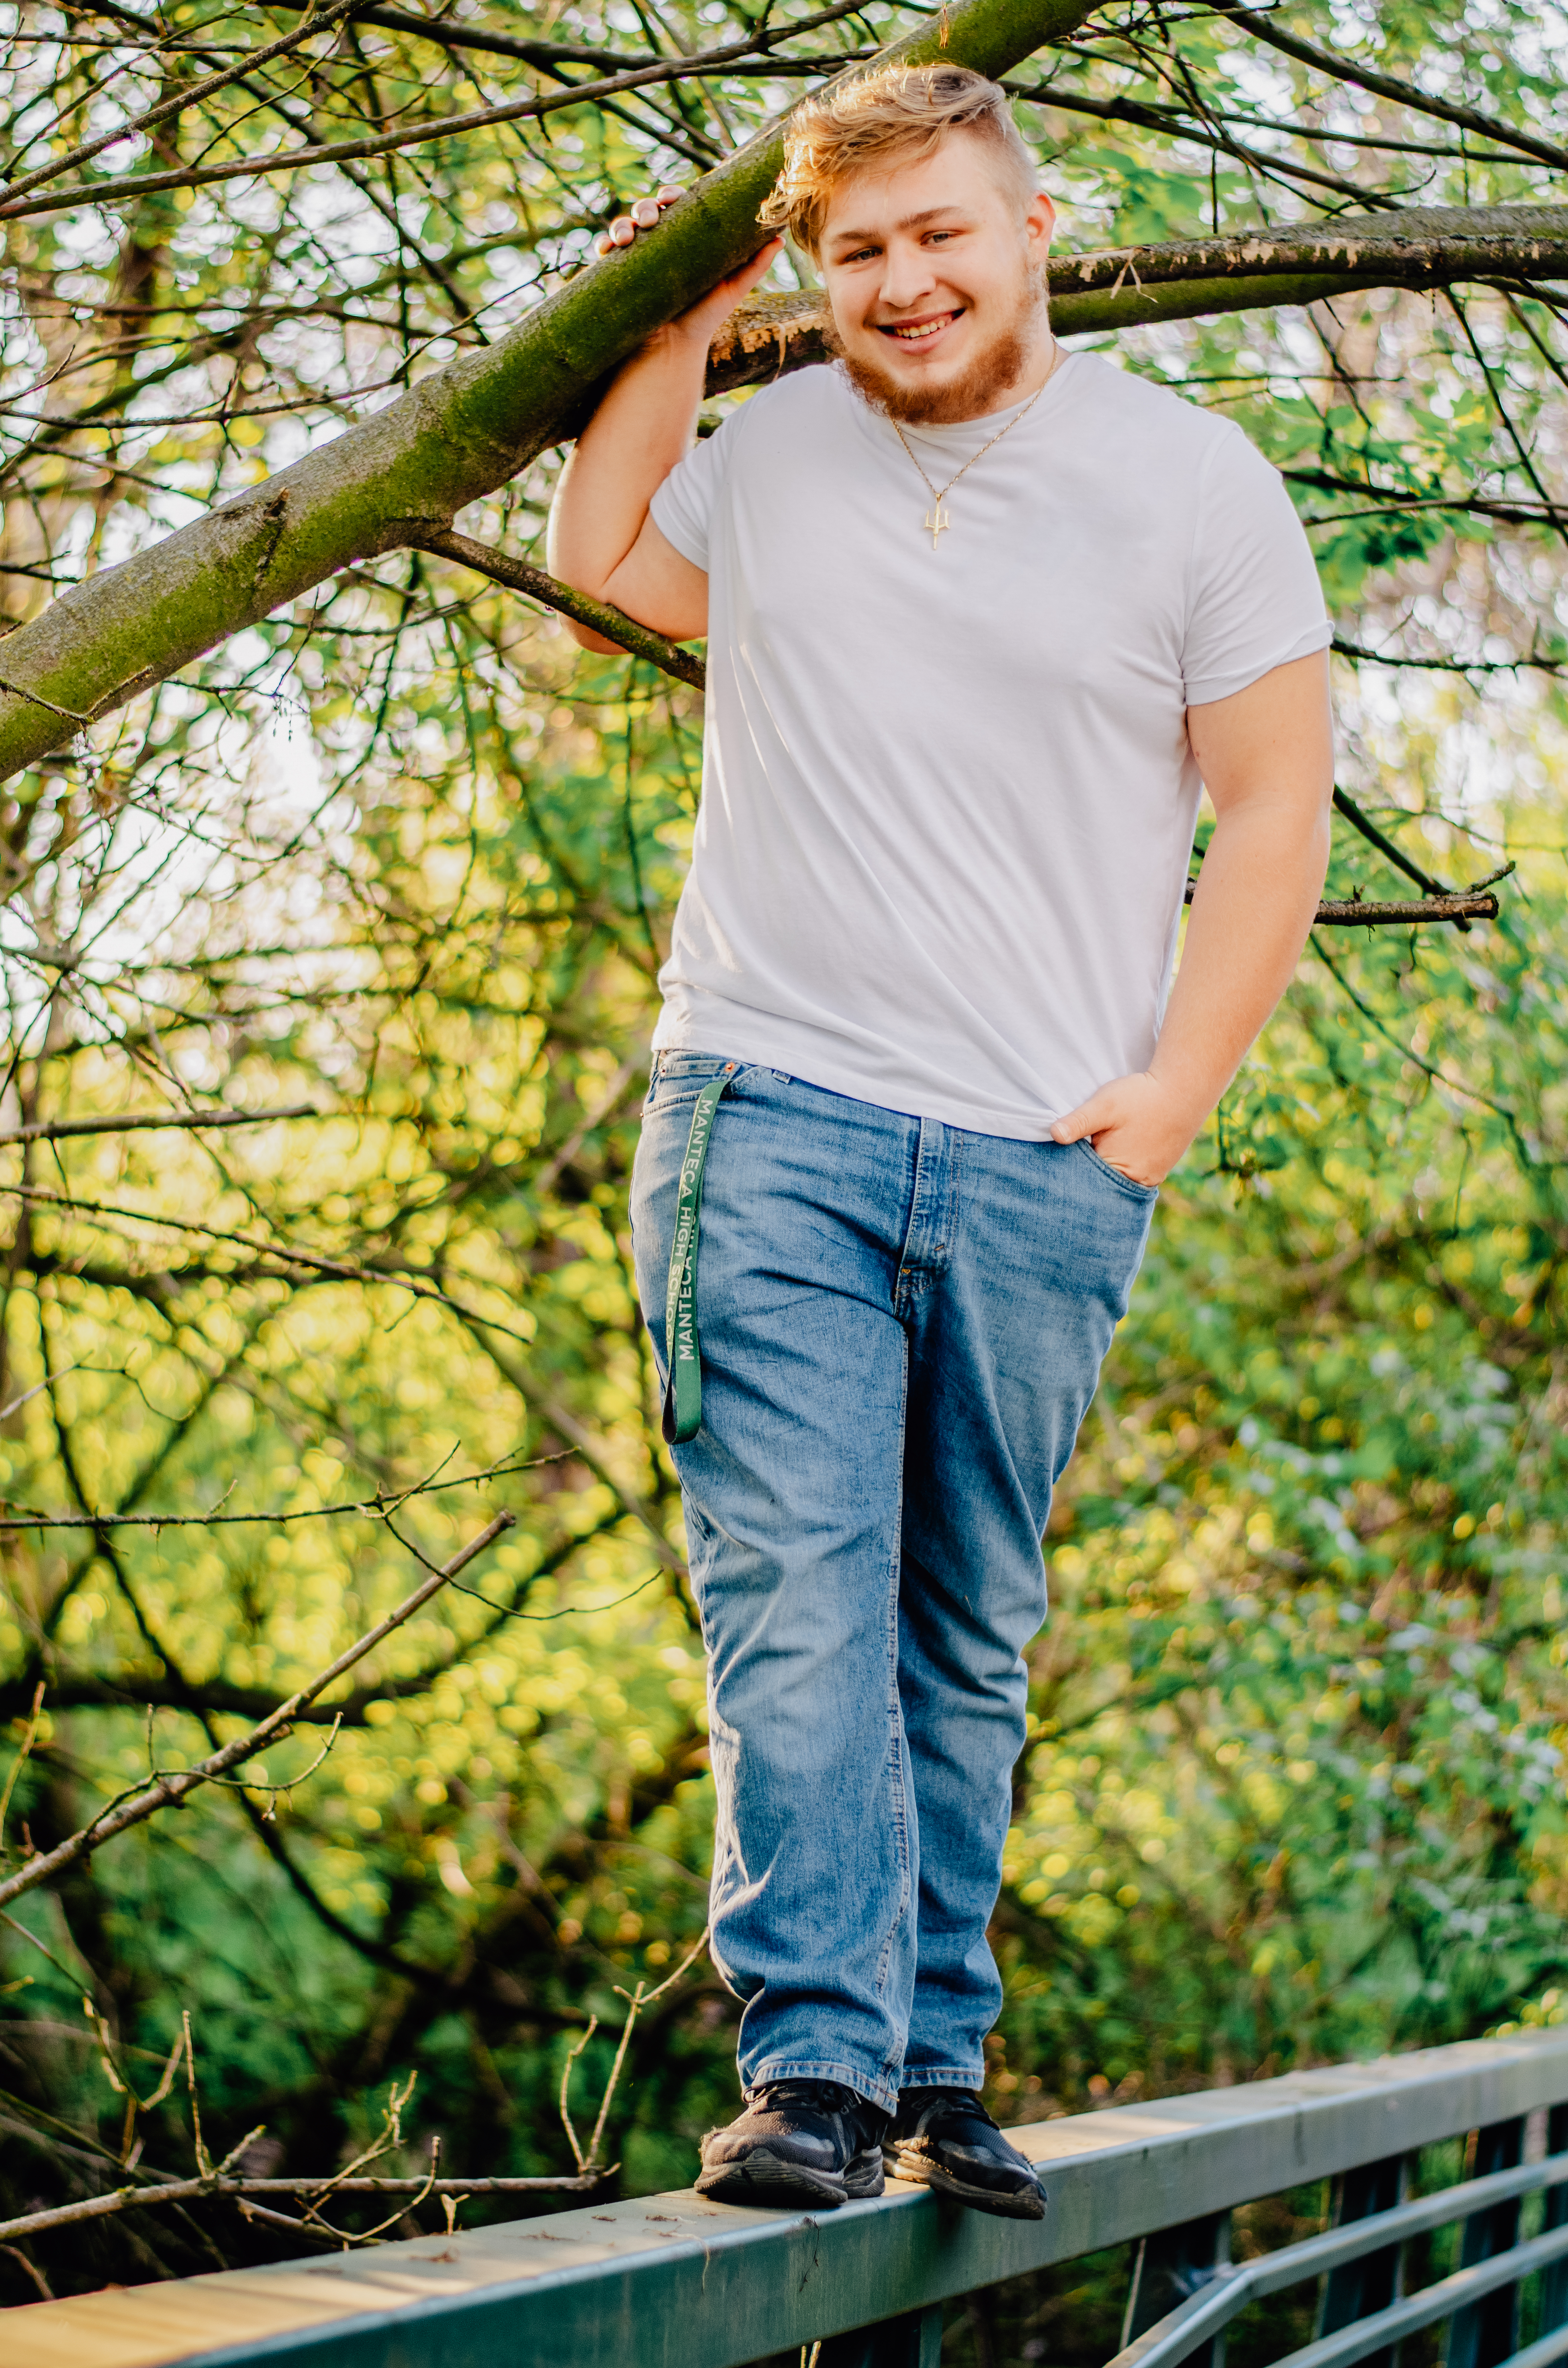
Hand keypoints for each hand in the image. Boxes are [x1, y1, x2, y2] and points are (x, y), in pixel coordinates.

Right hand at [594, 186, 781, 344]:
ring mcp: (638, 255)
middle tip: (651, 219)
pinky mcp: (619, 272)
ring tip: (626, 237)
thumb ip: (754, 265)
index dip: (672, 195)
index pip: (677, 205)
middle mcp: (660, 241)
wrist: (676, 347)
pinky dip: (603, 244)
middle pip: (649, 209)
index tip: (671, 198)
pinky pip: (606, 250)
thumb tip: (779, 239)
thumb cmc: (705, 316)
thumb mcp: (732, 289)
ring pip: (625, 224)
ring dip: (622, 223)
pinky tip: (606, 249)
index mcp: (686, 236)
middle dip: (646, 206)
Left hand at [1049, 1071, 1201, 1187]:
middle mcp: (1136, 1181)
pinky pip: (1134, 1174)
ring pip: (1118, 1180)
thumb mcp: (1104, 1106)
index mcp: (1118, 1170)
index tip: (1059, 1160)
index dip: (1070, 1170)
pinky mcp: (1159, 1170)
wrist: (1184, 1090)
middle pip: (1102, 1184)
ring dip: (1107, 1169)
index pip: (1084, 1181)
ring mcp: (1150, 1178)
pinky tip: (1118, 1151)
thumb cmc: (1142, 1097)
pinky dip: (1123, 1166)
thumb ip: (1078, 1122)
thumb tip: (1053, 1135)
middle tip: (1078, 1155)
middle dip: (1088, 1173)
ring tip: (1101, 1151)